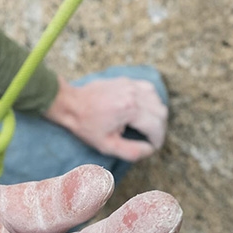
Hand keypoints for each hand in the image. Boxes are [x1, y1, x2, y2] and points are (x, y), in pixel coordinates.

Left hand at [45, 77, 167, 161]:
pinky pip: (148, 89)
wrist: (70, 104)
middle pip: (161, 111)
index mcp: (130, 110)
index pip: (156, 126)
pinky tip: (143, 110)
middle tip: (151, 138)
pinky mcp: (126, 80)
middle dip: (159, 128)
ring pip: (157, 99)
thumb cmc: (86, 126)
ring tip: (147, 126)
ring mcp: (130, 84)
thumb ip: (131, 151)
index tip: (153, 146)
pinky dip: (150, 101)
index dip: (158, 139)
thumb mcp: (107, 146)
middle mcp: (134, 94)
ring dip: (156, 114)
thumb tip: (150, 149)